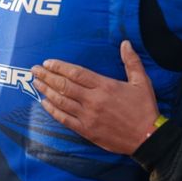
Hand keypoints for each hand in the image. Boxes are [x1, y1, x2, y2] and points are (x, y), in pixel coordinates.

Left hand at [35, 41, 158, 154]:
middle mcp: (94, 100)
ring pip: (61, 101)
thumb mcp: (142, 82)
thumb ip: (131, 61)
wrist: (147, 137)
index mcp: (105, 86)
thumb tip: (125, 43)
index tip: (48, 62)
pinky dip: (53, 111)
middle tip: (34, 70)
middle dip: (47, 76)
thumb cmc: (145, 108)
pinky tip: (44, 104)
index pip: (76, 73)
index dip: (60, 67)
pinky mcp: (87, 130)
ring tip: (36, 83)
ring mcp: (88, 116)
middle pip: (64, 86)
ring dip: (46, 91)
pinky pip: (65, 119)